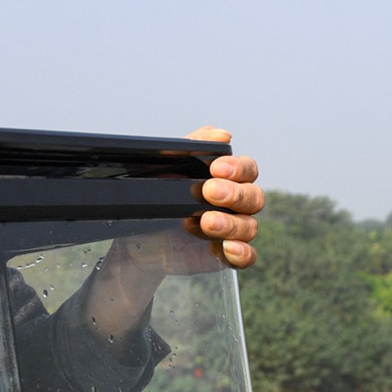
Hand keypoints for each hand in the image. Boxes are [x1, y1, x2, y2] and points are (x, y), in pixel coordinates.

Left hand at [80, 127, 266, 339]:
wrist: (136, 233)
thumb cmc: (159, 193)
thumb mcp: (170, 165)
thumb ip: (195, 147)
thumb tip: (223, 134)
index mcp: (229, 179)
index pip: (248, 170)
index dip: (238, 168)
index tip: (217, 168)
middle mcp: (236, 205)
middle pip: (255, 198)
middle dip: (235, 194)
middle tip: (209, 192)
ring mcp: (232, 231)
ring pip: (250, 227)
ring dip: (230, 224)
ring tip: (206, 222)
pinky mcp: (225, 256)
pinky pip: (247, 257)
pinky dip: (242, 253)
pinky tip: (227, 248)